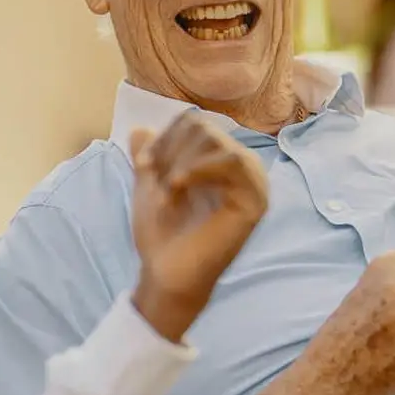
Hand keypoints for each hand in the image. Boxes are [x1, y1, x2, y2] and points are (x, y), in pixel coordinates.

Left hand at [128, 114, 268, 342]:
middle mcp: (242, 167)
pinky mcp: (256, 200)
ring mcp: (253, 183)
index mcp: (221, 161)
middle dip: (168, 151)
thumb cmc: (161, 234)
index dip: (163, 138)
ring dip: (179, 162)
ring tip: (166, 191)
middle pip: (202, 126)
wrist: (165, 272)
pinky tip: (176, 187)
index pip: (193, 122)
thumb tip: (139, 129)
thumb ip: (149, 157)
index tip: (143, 165)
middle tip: (153, 180)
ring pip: (213, 140)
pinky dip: (197, 168)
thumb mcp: (150, 186)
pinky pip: (231, 161)